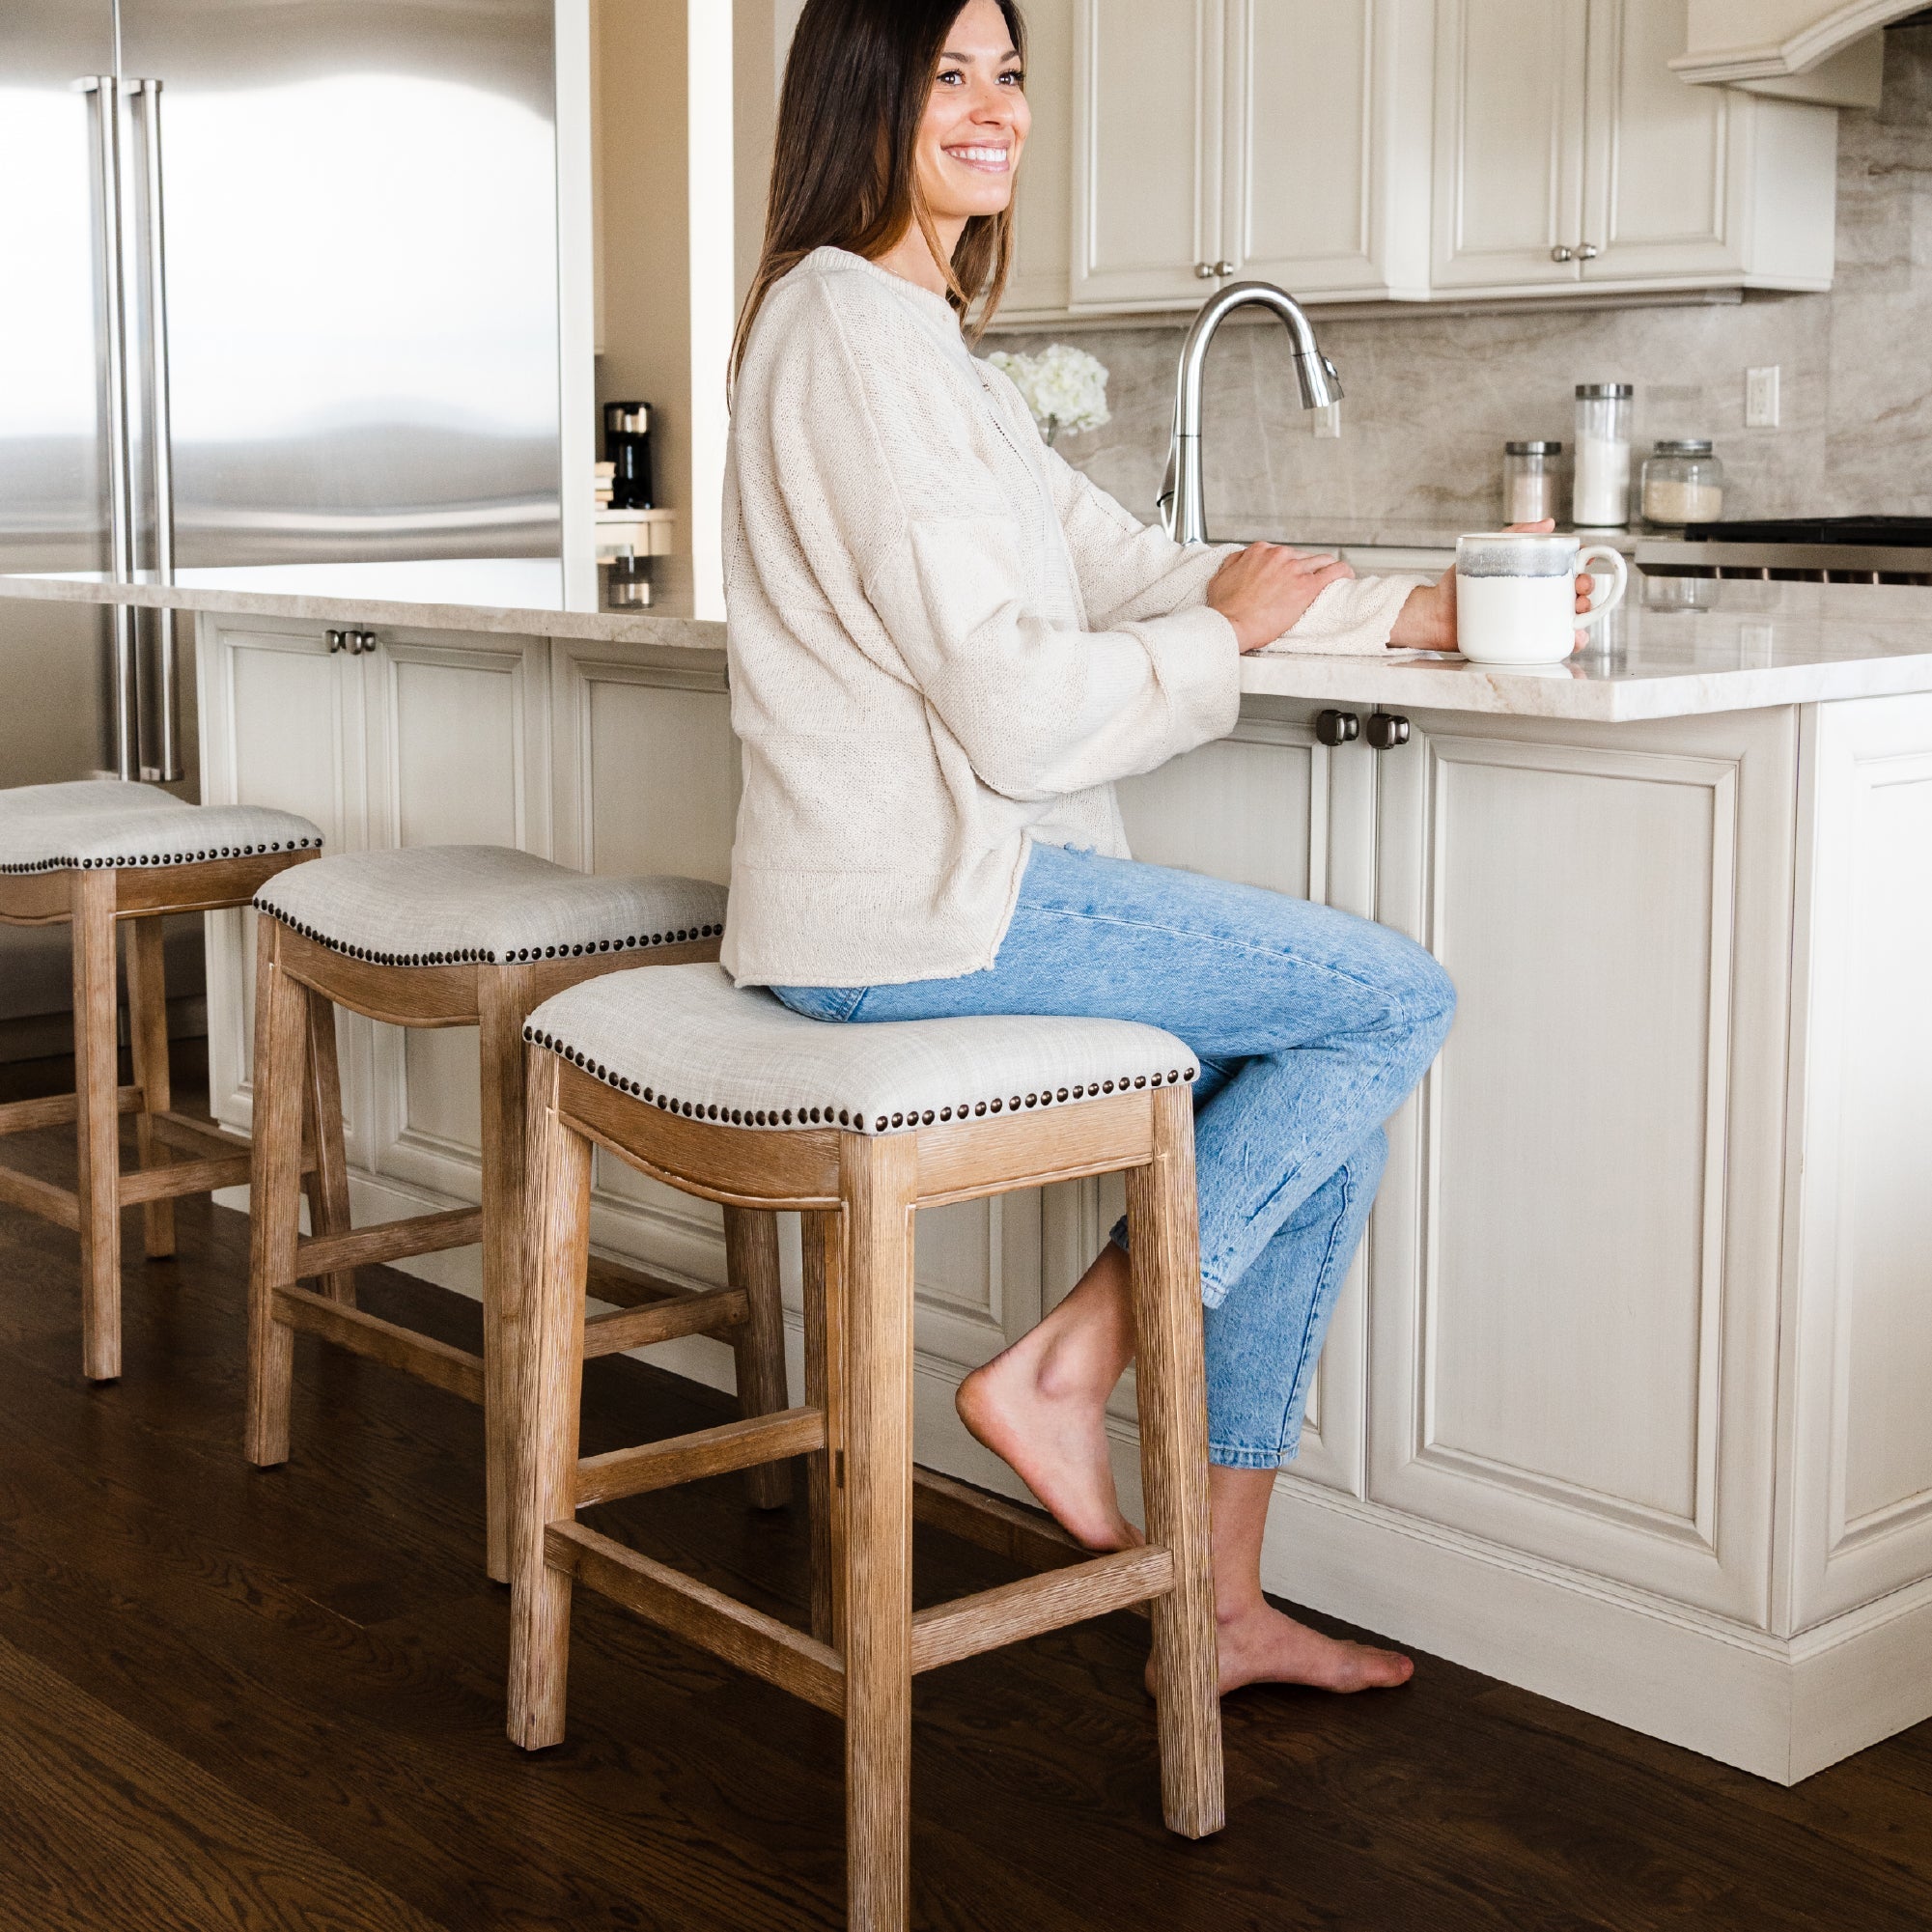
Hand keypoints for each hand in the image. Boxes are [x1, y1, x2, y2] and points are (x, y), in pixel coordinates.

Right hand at [1207, 542, 1354, 654]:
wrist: (1230, 625)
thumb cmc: (1224, 608)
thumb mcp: (1221, 577)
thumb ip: (1234, 564)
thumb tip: (1242, 561)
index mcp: (1259, 551)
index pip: (1283, 553)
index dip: (1289, 566)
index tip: (1290, 576)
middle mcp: (1278, 555)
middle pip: (1302, 556)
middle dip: (1306, 569)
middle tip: (1307, 583)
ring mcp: (1294, 569)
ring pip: (1321, 561)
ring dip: (1326, 569)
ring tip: (1331, 580)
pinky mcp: (1307, 586)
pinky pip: (1334, 571)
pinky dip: (1343, 572)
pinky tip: (1347, 577)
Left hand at [1389, 519, 1597, 654]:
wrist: (1433, 616)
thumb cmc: (1458, 584)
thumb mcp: (1485, 550)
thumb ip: (1514, 533)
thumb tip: (1548, 523)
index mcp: (1532, 575)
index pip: (1566, 567)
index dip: (1583, 563)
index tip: (1586, 560)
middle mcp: (1535, 598)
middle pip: (1572, 593)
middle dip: (1586, 590)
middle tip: (1581, 588)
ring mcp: (1529, 621)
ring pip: (1567, 619)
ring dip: (1584, 617)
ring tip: (1578, 612)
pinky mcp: (1521, 642)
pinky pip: (1550, 643)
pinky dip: (1568, 642)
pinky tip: (1573, 638)